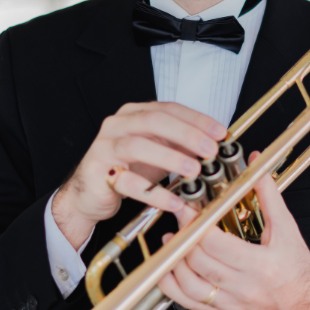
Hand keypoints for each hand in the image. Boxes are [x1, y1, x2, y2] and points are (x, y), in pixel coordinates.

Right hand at [52, 101, 226, 249]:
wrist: (89, 194)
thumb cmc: (126, 170)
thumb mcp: (157, 153)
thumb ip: (180, 146)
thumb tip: (214, 144)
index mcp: (133, 114)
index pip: (168, 109)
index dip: (196, 119)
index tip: (220, 133)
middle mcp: (117, 124)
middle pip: (154, 121)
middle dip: (186, 134)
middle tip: (210, 149)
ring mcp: (104, 146)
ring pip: (138, 146)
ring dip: (170, 158)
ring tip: (194, 171)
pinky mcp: (98, 173)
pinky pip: (128, 182)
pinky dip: (154, 193)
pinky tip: (174, 201)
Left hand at [158, 153, 309, 309]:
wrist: (306, 306)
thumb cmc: (297, 268)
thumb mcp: (287, 228)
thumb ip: (269, 195)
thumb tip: (256, 165)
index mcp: (260, 265)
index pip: (217, 244)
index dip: (197, 224)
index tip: (187, 208)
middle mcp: (244, 287)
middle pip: (200, 262)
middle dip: (184, 237)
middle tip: (179, 217)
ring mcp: (231, 304)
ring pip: (190, 287)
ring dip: (175, 262)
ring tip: (172, 240)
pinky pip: (190, 304)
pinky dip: (173, 287)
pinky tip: (170, 269)